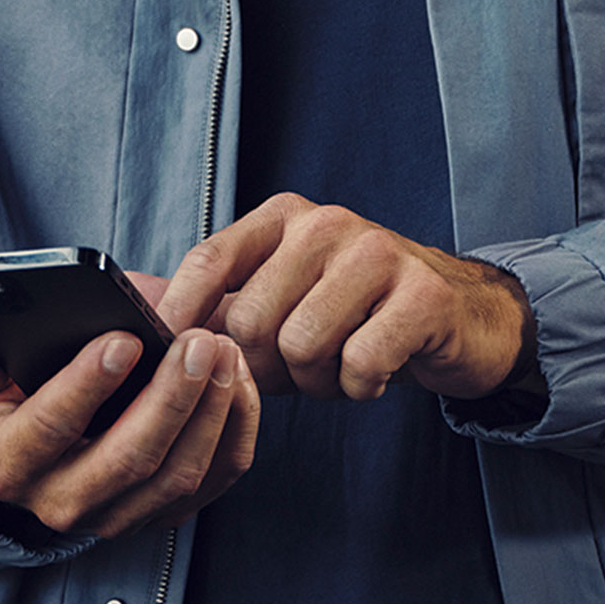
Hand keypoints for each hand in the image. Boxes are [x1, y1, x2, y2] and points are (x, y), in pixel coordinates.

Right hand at [0, 293, 257, 539]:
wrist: (35, 455)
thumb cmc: (13, 397)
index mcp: (10, 464)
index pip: (49, 428)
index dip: (86, 385)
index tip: (124, 339)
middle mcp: (62, 503)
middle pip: (128, 459)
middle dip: (169, 396)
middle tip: (197, 340)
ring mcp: (117, 516)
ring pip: (177, 475)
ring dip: (209, 410)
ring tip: (223, 348)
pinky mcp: (163, 512)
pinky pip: (215, 480)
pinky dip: (235, 429)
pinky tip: (240, 379)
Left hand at [156, 193, 534, 402]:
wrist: (458, 314)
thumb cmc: (356, 312)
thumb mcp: (285, 297)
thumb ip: (223, 307)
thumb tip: (147, 324)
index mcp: (284, 217)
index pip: (210, 259)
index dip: (180, 312)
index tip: (166, 354)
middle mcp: (326, 223)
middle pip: (251, 320)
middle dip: (269, 366)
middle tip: (302, 367)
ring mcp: (377, 253)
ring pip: (302, 345)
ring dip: (318, 380)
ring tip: (341, 365)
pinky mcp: (421, 294)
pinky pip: (359, 363)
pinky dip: (361, 386)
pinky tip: (375, 371)